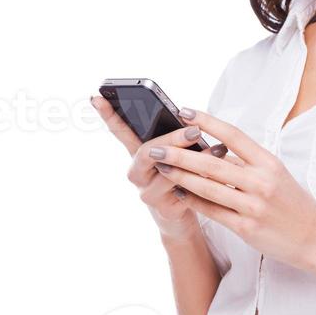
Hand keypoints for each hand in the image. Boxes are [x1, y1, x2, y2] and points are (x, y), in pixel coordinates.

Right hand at [90, 94, 215, 242]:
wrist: (182, 217)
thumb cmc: (180, 178)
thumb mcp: (175, 156)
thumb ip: (175, 140)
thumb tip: (192, 121)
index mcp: (138, 155)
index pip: (120, 131)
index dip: (108, 115)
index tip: (97, 97)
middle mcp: (137, 173)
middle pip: (146, 151)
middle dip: (172, 139)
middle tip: (194, 130)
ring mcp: (147, 192)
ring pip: (167, 172)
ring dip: (195, 159)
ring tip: (218, 149)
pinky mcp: (163, 208)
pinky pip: (182, 190)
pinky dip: (201, 179)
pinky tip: (217, 173)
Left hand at [144, 106, 315, 270]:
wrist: (315, 238)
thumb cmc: (294, 204)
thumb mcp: (277, 175)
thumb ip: (248, 163)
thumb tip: (215, 149)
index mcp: (269, 162)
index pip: (233, 135)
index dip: (206, 121)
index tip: (183, 112)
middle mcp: (262, 181)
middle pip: (213, 162)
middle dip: (180, 154)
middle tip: (156, 147)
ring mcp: (254, 205)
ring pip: (208, 187)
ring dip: (181, 176)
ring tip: (161, 167)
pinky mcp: (247, 228)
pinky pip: (213, 211)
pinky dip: (193, 201)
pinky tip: (179, 194)